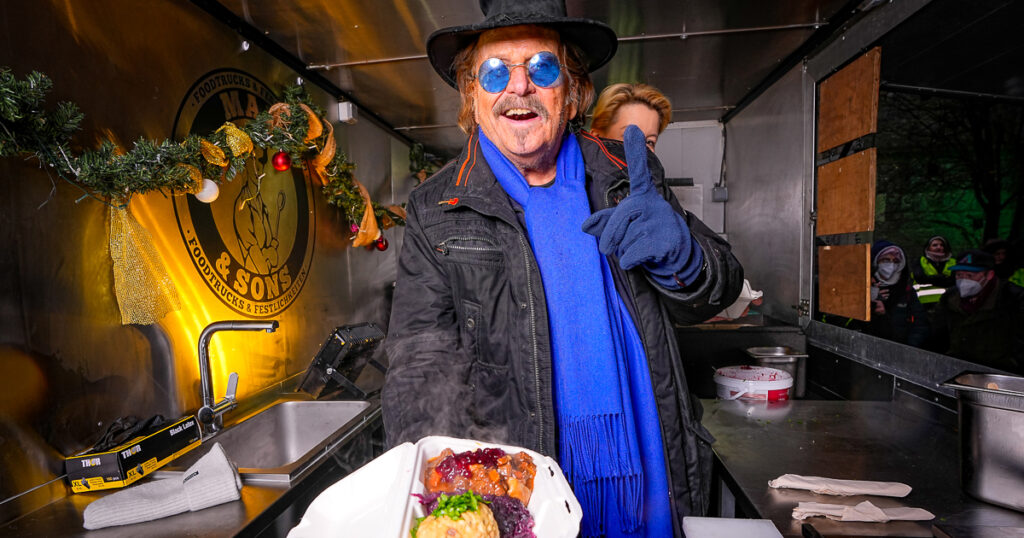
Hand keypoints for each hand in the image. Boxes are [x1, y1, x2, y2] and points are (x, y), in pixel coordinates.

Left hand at [582, 125, 702, 284]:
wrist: (676, 257)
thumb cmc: (648, 236)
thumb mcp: (626, 225)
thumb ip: (605, 222)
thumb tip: (585, 227)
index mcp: (643, 196)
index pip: (638, 171)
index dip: (635, 150)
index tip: (633, 128)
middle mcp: (652, 204)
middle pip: (618, 219)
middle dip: (611, 237)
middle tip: (612, 246)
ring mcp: (660, 220)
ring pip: (623, 240)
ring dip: (624, 251)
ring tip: (640, 248)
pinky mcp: (665, 240)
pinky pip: (631, 254)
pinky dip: (631, 261)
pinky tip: (643, 258)